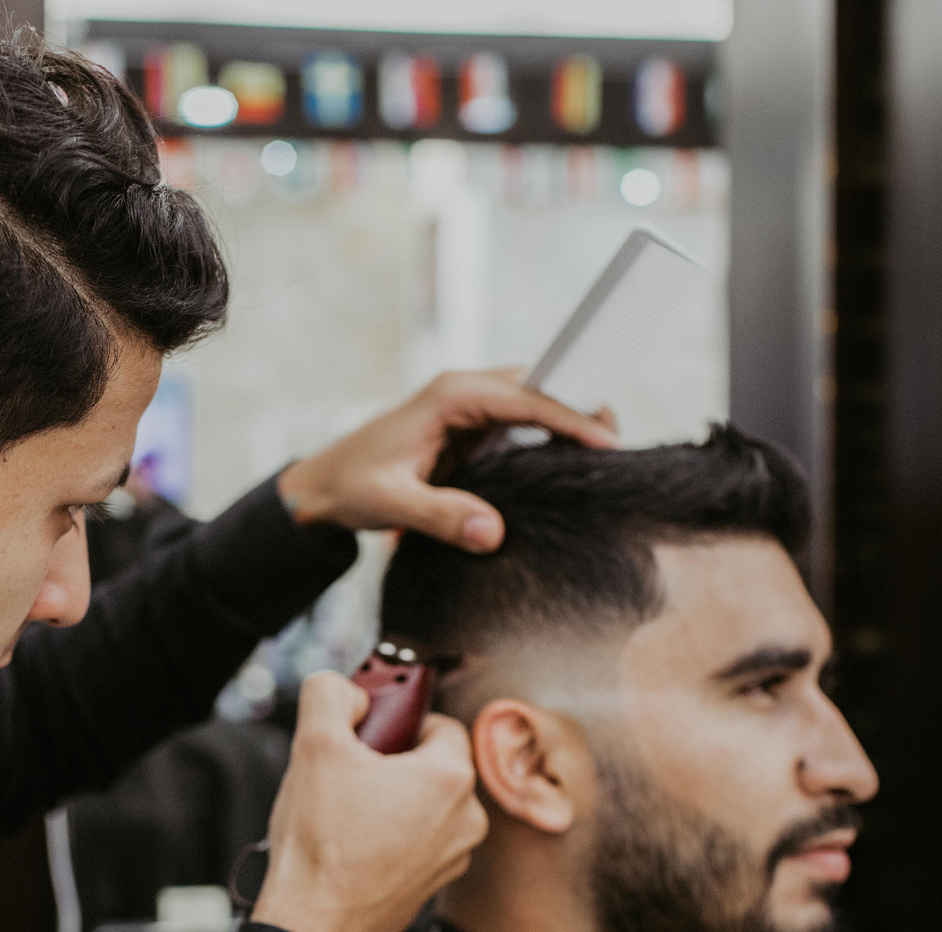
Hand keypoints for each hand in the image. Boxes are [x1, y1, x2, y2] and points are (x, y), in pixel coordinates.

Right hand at [252, 671, 487, 931]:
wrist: (317, 928)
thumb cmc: (321, 845)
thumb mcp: (313, 744)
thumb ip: (330, 694)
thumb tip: (347, 691)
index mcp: (450, 778)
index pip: (437, 722)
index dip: (396, 723)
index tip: (366, 738)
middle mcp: (466, 818)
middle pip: (431, 763)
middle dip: (391, 762)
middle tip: (347, 775)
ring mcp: (453, 856)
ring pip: (424, 803)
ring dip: (390, 799)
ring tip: (345, 815)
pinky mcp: (434, 883)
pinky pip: (418, 839)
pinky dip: (390, 835)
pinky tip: (353, 845)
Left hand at [276, 369, 616, 553]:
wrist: (322, 488)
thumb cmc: (351, 487)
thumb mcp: (392, 503)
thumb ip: (441, 516)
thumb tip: (493, 533)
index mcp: (451, 395)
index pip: (528, 398)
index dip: (572, 418)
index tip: (608, 443)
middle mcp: (465, 392)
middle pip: (542, 388)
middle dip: (582, 412)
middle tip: (618, 451)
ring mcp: (471, 408)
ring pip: (537, 404)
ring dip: (569, 425)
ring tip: (605, 460)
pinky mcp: (472, 429)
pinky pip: (523, 426)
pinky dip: (550, 440)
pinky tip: (569, 468)